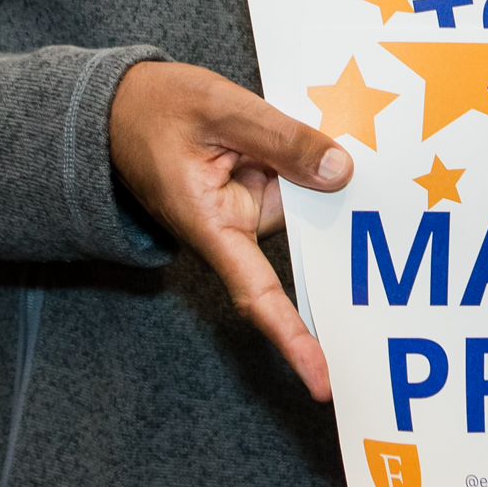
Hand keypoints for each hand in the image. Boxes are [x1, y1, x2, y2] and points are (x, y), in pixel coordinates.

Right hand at [107, 58, 350, 399]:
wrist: (118, 104)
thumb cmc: (154, 108)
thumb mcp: (220, 109)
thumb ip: (281, 138)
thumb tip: (339, 172)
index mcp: (210, 225)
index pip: (257, 292)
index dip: (292, 339)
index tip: (322, 382)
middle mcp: (231, 228)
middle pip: (301, 233)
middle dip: (334, 212)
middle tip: (369, 169)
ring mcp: (244, 209)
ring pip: (305, 199)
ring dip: (318, 165)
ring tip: (322, 124)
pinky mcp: (253, 188)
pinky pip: (294, 178)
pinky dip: (307, 154)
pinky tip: (313, 127)